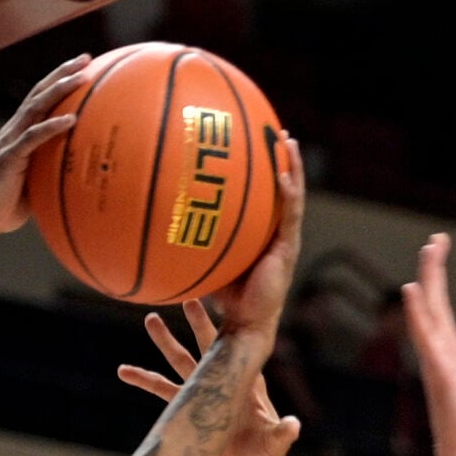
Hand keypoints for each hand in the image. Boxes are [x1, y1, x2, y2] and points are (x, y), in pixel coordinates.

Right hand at [0, 55, 89, 238]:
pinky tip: (71, 119)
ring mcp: (10, 142)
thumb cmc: (7, 208)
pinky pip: (34, 138)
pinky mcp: (9, 158)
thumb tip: (78, 176)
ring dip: (59, 90)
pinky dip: (53, 127)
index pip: (39, 101)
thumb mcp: (36, 185)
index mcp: (18, 135)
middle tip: (84, 59)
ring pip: (36, 107)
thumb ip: (52, 172)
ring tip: (81, 77)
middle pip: (39, 93)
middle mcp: (13, 131)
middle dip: (61, 73)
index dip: (57, 82)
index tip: (80, 69)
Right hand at [120, 304, 297, 455]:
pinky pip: (161, 391)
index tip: (223, 305)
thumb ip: (282, 435)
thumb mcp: (274, 446)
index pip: (238, 350)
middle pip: (208, 344)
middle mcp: (223, 382)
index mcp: (246, 384)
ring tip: (150, 318)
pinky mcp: (186, 409)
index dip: (230, 328)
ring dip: (166, 342)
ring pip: (181, 361)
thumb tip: (293, 426)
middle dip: (197, 321)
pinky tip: (124, 370)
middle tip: (186, 294)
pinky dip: (143, 380)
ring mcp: (203, 393)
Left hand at [205, 135, 306, 340]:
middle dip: (284, 159)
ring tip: (288, 141)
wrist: (244, 323)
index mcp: (263, 234)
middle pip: (284, 189)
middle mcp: (277, 234)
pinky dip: (288, 194)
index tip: (258, 143)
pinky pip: (290, 216)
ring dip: (293, 167)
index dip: (266, 171)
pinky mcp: (287, 250)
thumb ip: (196, 235)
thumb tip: (162, 214)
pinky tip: (282, 174)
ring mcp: (285, 241)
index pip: (267, 197)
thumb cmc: (222, 297)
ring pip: (293, 197)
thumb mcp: (207, 257)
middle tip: (278, 132)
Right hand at [400, 234, 455, 455]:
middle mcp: (439, 356)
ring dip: (428, 284)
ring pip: (429, 316)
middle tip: (436, 239)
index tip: (440, 252)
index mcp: (449, 357)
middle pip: (433, 307)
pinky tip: (413, 292)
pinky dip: (420, 315)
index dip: (439, 283)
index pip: (442, 313)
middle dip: (433, 272)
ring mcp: (437, 365)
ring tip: (429, 252)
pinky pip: (427, 339)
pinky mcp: (442, 376)